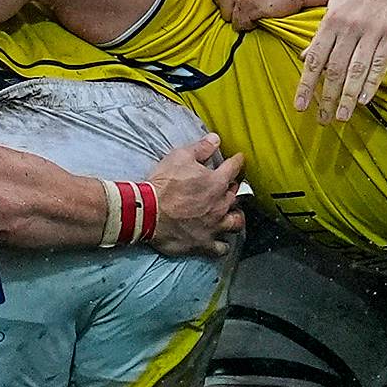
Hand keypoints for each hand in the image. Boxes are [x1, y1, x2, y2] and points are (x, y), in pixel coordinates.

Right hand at [146, 134, 245, 257]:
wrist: (148, 212)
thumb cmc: (163, 184)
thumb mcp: (179, 157)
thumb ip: (200, 148)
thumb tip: (216, 139)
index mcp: (216, 182)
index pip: (234, 168)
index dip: (237, 162)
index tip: (238, 159)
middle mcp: (220, 205)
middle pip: (236, 196)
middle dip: (234, 189)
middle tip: (230, 187)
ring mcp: (214, 226)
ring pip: (236, 222)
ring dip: (235, 217)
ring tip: (232, 214)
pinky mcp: (204, 243)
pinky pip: (221, 248)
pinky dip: (223, 244)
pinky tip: (221, 242)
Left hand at [296, 0, 386, 121]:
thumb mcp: (336, 3)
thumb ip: (321, 31)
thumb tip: (305, 55)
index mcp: (331, 20)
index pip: (314, 59)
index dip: (306, 84)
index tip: (300, 105)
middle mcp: (349, 27)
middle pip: (334, 69)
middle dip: (326, 98)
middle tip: (322, 119)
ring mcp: (372, 31)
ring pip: (355, 70)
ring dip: (346, 97)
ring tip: (341, 116)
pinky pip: (379, 64)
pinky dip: (371, 84)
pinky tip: (363, 100)